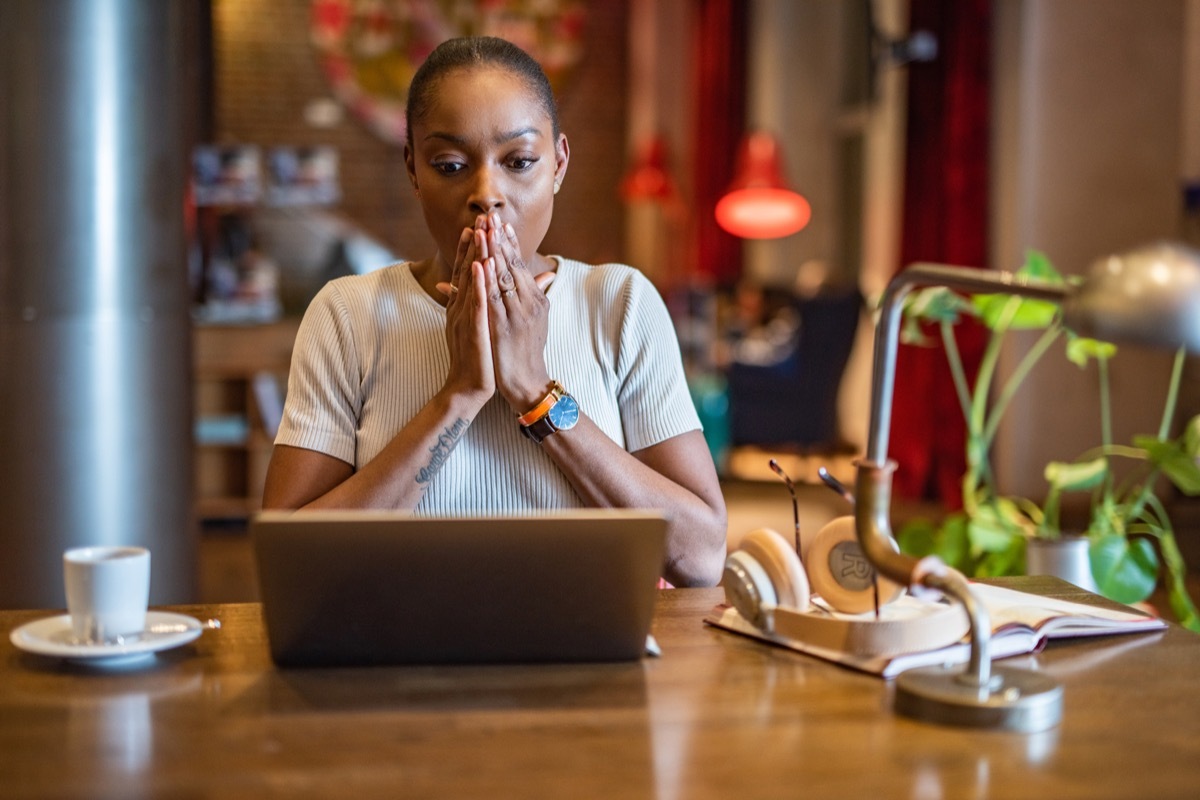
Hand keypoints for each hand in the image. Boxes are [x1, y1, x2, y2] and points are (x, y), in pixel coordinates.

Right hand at [438, 220, 494, 406]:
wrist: (468, 388)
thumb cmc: (479, 358)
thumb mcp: (483, 326)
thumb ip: (489, 305)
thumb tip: (498, 291)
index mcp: (463, 306)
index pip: (467, 272)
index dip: (471, 248)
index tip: (477, 225)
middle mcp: (460, 308)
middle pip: (467, 270)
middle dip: (473, 243)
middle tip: (478, 218)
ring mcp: (464, 318)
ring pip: (469, 282)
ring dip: (473, 255)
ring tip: (478, 232)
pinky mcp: (472, 330)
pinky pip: (475, 303)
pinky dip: (477, 284)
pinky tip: (480, 267)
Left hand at [481, 212, 555, 411]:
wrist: (527, 382)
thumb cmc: (526, 351)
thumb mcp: (536, 318)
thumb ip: (537, 293)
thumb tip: (547, 272)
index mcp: (535, 299)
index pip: (521, 265)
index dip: (510, 243)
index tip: (501, 222)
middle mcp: (529, 302)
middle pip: (512, 264)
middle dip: (499, 239)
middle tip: (489, 216)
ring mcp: (518, 313)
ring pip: (503, 277)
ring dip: (492, 251)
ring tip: (484, 230)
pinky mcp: (505, 326)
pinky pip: (495, 298)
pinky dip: (489, 279)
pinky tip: (482, 262)